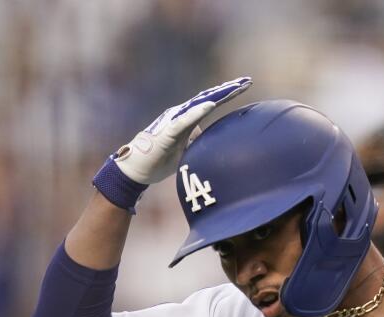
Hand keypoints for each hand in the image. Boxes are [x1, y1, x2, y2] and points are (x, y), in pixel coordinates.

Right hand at [113, 76, 251, 184]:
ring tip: (232, 88)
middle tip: (247, 80)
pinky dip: (197, 112)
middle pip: (208, 99)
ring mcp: (174, 121)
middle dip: (228, 90)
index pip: (211, 103)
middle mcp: (181, 115)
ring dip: (215, 96)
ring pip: (198, 104)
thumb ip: (197, 142)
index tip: (245, 85)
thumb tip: (209, 140)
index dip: (228, 94)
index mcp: (187, 119)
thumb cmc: (160, 160)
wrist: (137, 169)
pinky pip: (184, 120)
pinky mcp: (167, 132)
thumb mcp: (187, 151)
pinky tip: (210, 105)